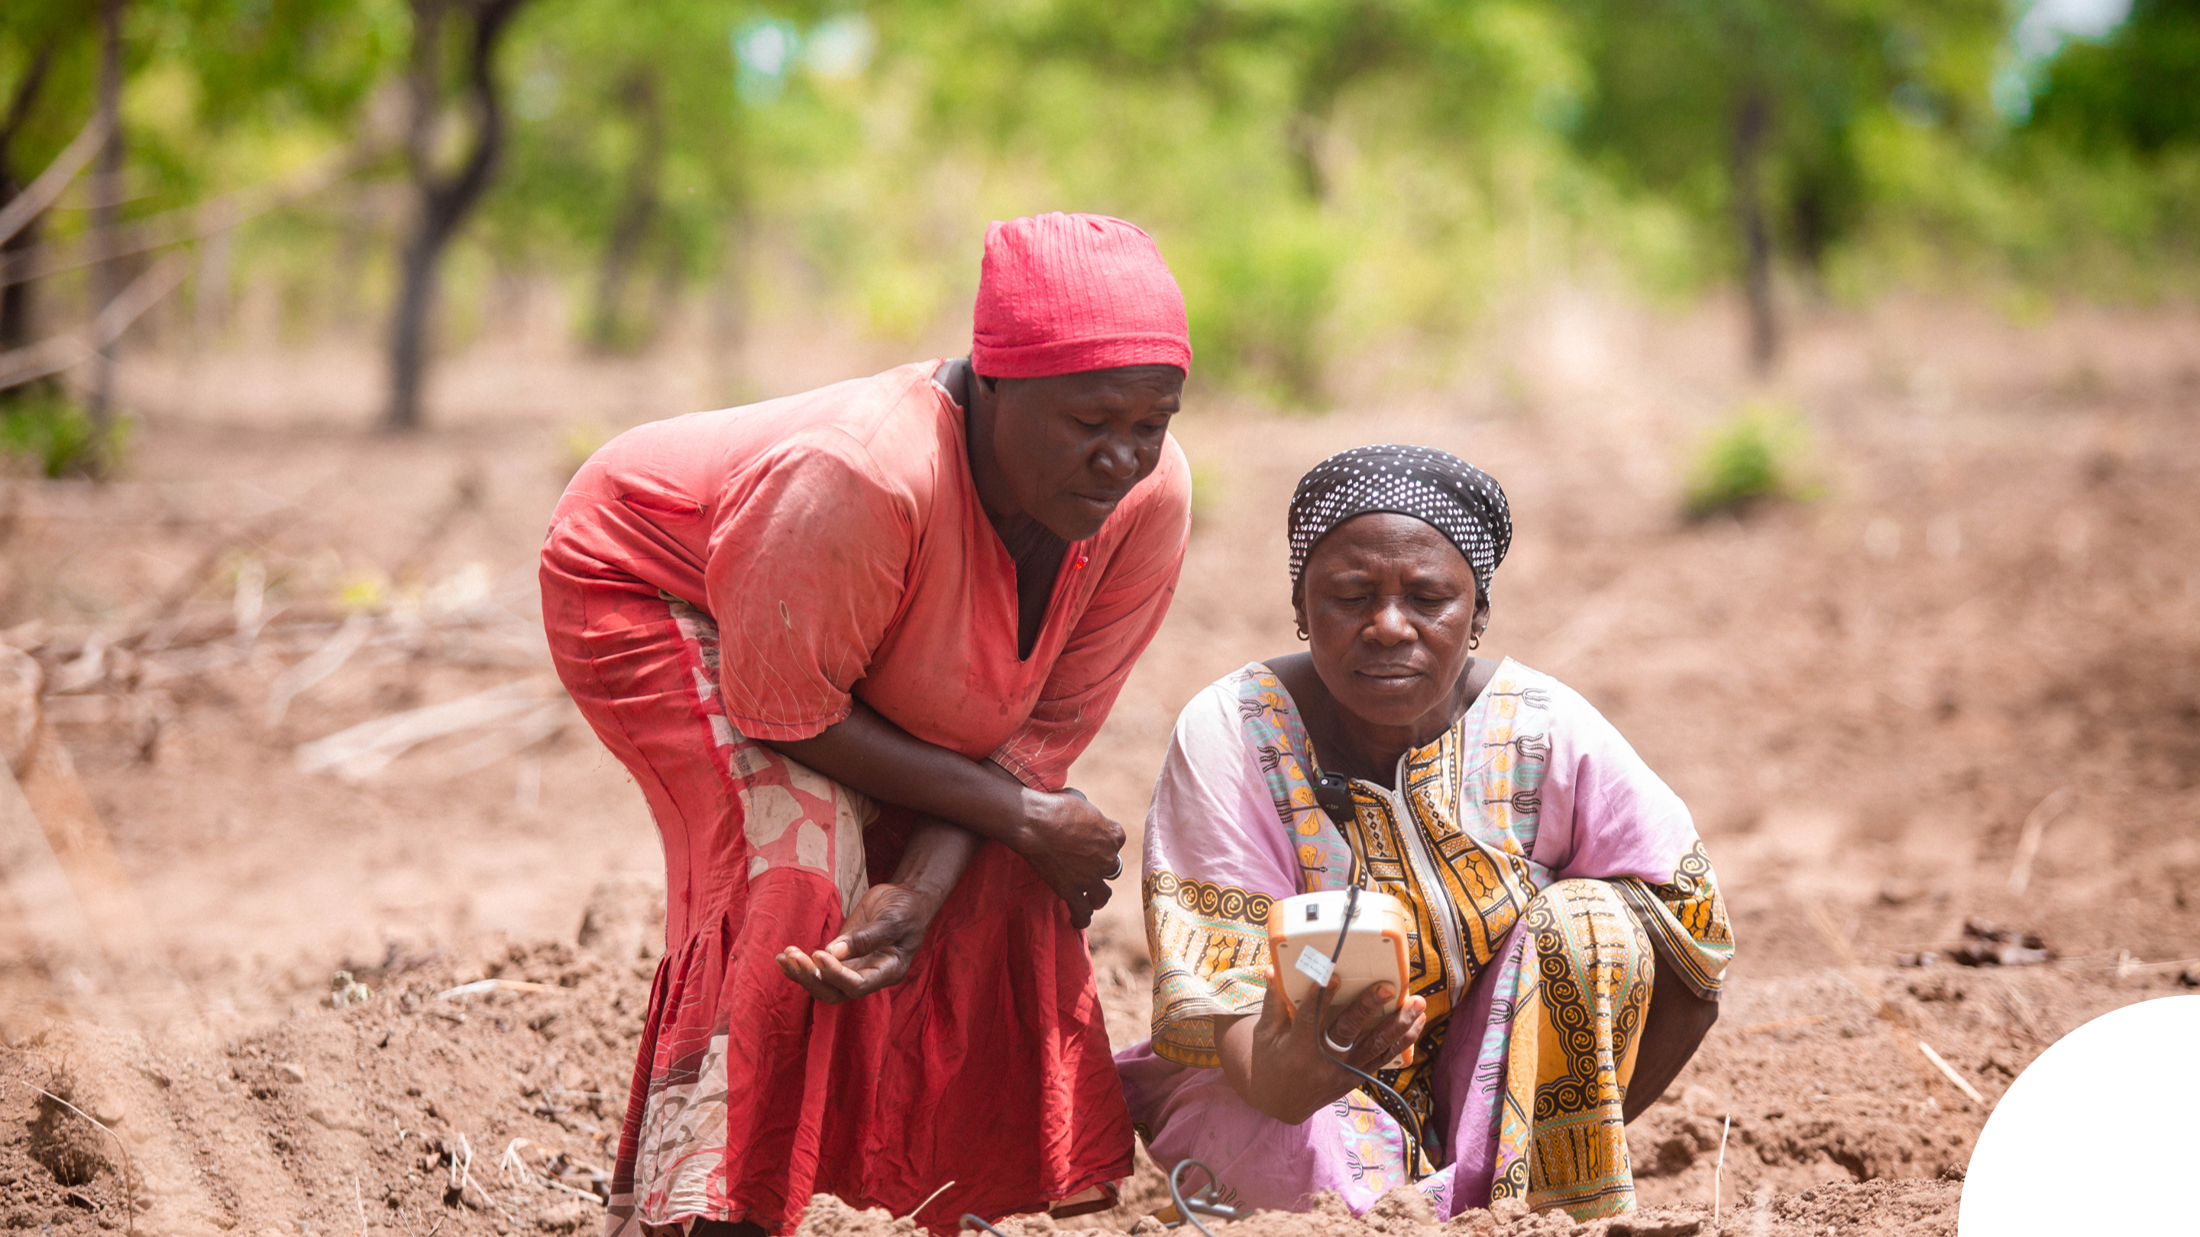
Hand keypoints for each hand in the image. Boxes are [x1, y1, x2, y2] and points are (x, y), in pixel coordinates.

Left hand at [774, 881, 942, 1003]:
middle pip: (834, 991)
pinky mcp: (842, 956)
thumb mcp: (892, 919)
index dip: (835, 974)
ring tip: (784, 957)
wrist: (908, 897)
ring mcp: (854, 968)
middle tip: (794, 958)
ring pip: (823, 984)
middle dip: (811, 977)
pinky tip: (783, 957)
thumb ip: (866, 938)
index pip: (856, 985)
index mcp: (887, 972)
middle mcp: (869, 976)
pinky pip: (818, 968)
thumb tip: (833, 951)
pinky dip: (800, 965)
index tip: (818, 954)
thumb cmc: (907, 908)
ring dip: (801, 973)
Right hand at [1012, 787, 1125, 929]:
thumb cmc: (1054, 806)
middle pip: (1112, 867)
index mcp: (1113, 834)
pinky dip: (1081, 918)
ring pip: (1103, 894)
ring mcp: (1090, 877)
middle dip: (1101, 867)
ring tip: (1091, 897)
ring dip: (1098, 895)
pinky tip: (1077, 921)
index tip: (1092, 838)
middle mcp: (1107, 858)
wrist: (1036, 823)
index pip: (1117, 839)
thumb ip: (1087, 813)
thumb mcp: (1079, 800)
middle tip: (1087, 865)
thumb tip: (1082, 813)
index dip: (1104, 839)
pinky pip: (1082, 912)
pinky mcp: (1071, 890)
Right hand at [1218, 975, 1426, 1124]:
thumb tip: (1272, 970)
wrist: (1281, 1104)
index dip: (1321, 997)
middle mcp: (1323, 1062)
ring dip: (1399, 1024)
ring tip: (1417, 1004)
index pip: (1310, 1019)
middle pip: (1349, 1031)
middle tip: (1388, 987)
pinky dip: (1401, 1042)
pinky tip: (1417, 1024)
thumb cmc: (1269, 1062)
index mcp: (1297, 1049)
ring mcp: (1343, 1072)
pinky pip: (1382, 1058)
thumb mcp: (1265, 1035)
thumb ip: (1273, 1002)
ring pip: (1375, 1046)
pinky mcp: (1355, 1078)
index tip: (1335, 976)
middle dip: (1370, 1007)